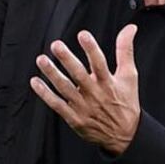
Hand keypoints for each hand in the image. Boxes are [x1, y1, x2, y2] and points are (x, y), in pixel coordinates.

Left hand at [30, 24, 140, 154]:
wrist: (125, 135)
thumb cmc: (125, 101)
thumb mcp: (129, 76)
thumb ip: (125, 50)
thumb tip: (130, 28)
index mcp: (108, 83)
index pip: (100, 63)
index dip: (91, 49)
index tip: (82, 35)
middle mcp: (95, 94)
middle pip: (79, 75)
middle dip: (67, 59)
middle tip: (56, 45)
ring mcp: (83, 106)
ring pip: (65, 88)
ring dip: (52, 74)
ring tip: (41, 60)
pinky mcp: (74, 118)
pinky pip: (57, 104)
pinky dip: (45, 94)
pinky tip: (35, 82)